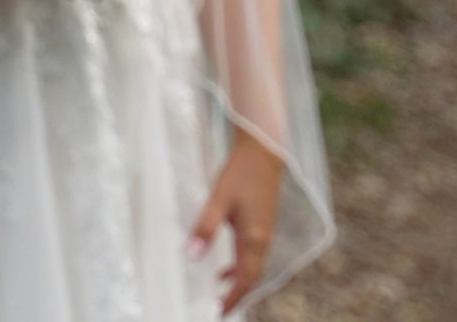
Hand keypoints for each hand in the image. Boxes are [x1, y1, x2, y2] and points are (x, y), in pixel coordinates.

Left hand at [188, 134, 285, 314]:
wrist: (263, 150)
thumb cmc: (240, 173)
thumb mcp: (218, 199)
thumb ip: (205, 227)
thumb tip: (191, 254)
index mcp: (254, 238)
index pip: (245, 278)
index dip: (233, 298)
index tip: (218, 311)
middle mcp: (263, 239)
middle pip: (252, 277)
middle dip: (237, 295)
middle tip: (219, 309)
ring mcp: (265, 231)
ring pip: (253, 267)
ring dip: (239, 283)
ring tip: (219, 294)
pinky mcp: (262, 223)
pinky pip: (253, 255)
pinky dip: (241, 267)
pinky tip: (224, 267)